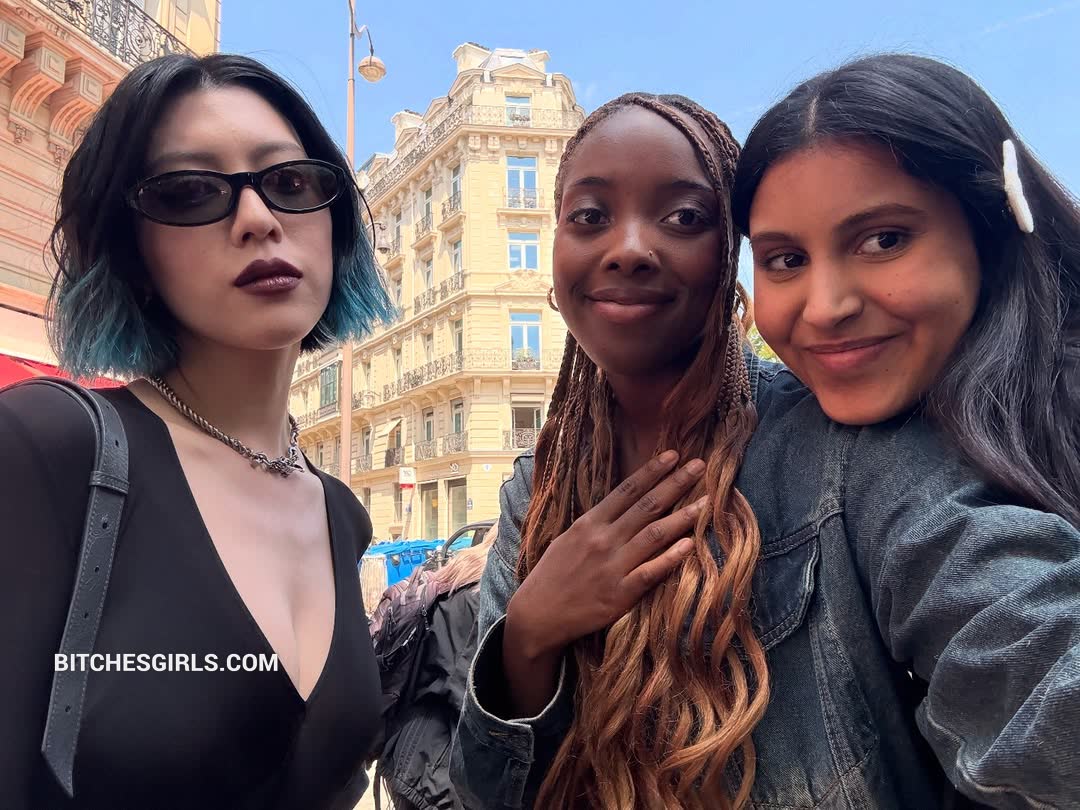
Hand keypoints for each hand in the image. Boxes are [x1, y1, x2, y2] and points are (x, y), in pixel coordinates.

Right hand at [507, 450, 705, 660]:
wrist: (537, 614)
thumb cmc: (552, 575)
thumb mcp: (568, 539)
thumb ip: (596, 523)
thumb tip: (622, 507)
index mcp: (589, 524)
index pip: (626, 490)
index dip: (652, 471)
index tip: (673, 455)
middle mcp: (603, 541)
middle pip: (647, 506)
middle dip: (675, 484)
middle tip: (699, 466)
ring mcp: (613, 567)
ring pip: (655, 535)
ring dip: (683, 516)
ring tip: (706, 501)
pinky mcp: (620, 595)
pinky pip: (651, 572)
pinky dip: (671, 557)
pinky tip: (690, 544)